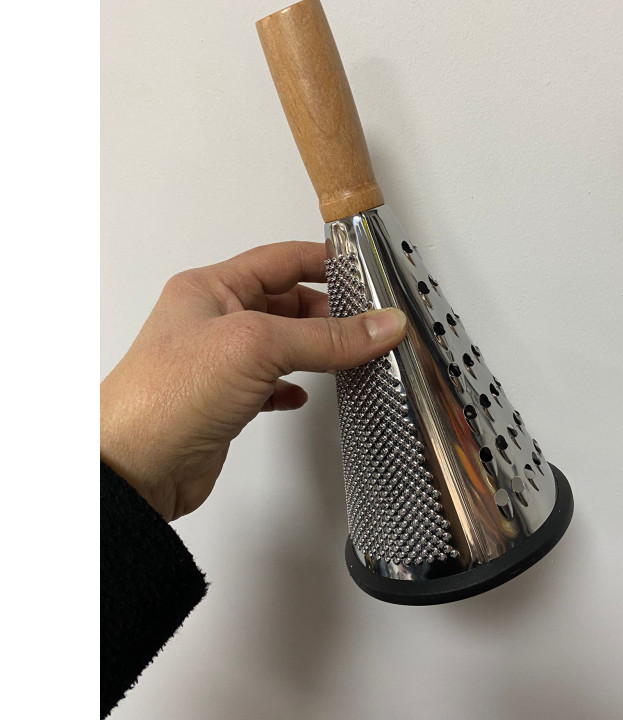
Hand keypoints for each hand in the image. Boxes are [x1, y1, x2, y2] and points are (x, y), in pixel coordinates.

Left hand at [100, 241, 406, 521]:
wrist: (133, 470)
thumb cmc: (167, 396)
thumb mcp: (256, 347)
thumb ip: (325, 337)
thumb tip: (380, 325)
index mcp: (211, 289)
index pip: (280, 260)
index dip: (323, 261)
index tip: (362, 270)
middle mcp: (213, 321)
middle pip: (286, 303)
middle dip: (327, 311)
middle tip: (368, 322)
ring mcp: (219, 363)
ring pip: (281, 345)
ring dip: (315, 350)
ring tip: (351, 355)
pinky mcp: (225, 402)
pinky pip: (269, 384)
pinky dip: (291, 387)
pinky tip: (303, 395)